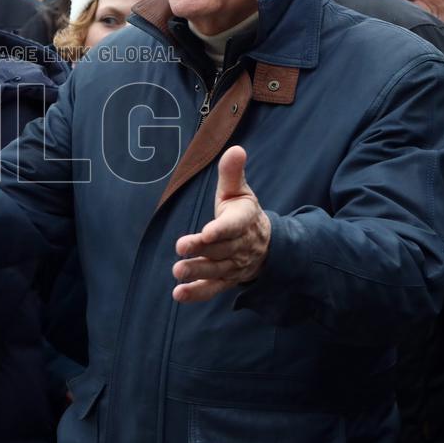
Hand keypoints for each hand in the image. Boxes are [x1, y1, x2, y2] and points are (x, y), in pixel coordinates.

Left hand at [172, 146, 269, 301]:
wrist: (265, 244)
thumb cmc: (244, 213)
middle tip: (181, 248)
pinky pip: (213, 289)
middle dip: (201, 250)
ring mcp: (234, 265)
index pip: (234, 225)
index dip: (221, 229)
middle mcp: (240, 245)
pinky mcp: (226, 280)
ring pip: (216, 270)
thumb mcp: (239, 191)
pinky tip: (179, 294)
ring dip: (197, 272)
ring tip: (178, 271)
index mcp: (244, 220)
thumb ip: (232, 173)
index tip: (208, 232)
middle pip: (221, 249)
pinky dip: (197, 293)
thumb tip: (235, 149)